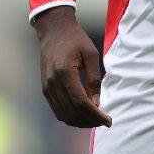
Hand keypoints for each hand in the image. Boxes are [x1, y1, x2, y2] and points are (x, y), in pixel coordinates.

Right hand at [33, 6, 111, 127]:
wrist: (54, 31)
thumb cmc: (75, 39)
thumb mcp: (91, 53)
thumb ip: (94, 78)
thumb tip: (97, 103)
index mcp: (64, 72)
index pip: (81, 103)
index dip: (95, 115)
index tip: (108, 120)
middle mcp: (52, 83)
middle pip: (72, 113)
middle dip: (90, 121)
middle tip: (104, 121)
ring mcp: (46, 88)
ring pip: (63, 115)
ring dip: (80, 121)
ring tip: (95, 119)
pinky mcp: (45, 90)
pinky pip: (57, 110)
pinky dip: (71, 116)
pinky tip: (83, 114)